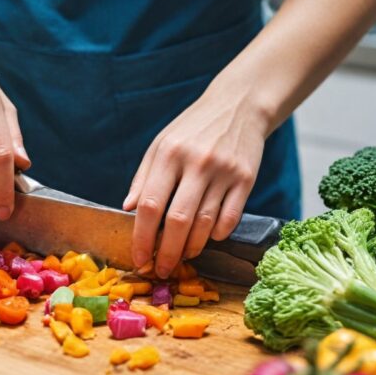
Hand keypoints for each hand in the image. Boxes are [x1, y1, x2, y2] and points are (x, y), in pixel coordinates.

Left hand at [123, 81, 268, 277]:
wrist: (240, 105)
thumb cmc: (194, 128)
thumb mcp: (162, 143)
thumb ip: (144, 176)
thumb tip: (128, 210)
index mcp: (168, 154)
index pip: (150, 205)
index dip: (142, 238)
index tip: (140, 258)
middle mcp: (196, 163)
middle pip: (178, 221)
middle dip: (168, 253)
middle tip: (162, 270)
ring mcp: (224, 171)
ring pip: (205, 223)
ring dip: (192, 247)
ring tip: (183, 256)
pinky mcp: (246, 178)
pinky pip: (230, 218)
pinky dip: (217, 234)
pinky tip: (208, 237)